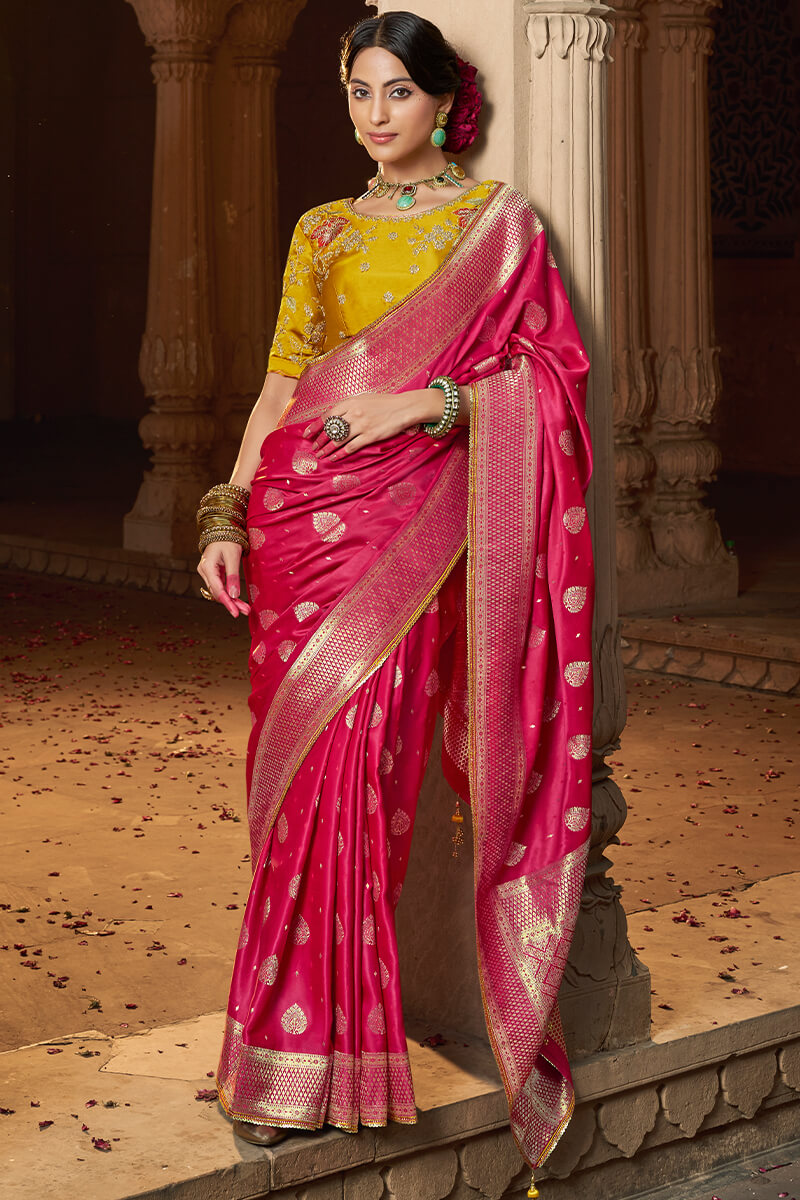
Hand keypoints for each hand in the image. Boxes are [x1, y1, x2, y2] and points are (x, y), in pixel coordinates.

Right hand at [197, 541, 250, 618]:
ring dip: (231, 600)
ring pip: (219, 591)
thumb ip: (233, 576)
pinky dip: (229, 593)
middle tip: (244, 612)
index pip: (217, 589)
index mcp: (207, 567)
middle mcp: (205, 571)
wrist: (222, 529)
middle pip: (217, 593)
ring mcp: (208, 573)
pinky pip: (220, 586)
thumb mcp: (233, 556)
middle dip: (231, 603)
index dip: (227, 602)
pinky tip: (238, 600)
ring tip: (245, 609)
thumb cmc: (228, 539)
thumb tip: (234, 595)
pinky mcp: (213, 573)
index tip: (236, 612)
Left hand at [308, 390, 429, 460]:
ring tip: (320, 455)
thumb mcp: (364, 398)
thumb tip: (335, 416)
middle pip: (330, 429)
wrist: (404, 407)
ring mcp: (361, 425)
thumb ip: (349, 406)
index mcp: (350, 402)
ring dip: (327, 448)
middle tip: (313, 447)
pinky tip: (334, 458)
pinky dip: (340, 453)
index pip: (327, 415)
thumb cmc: (385, 403)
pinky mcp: (369, 436)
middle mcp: (353, 413)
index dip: (315, 426)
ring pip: (338, 439)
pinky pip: (351, 447)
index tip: (308, 433)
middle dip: (319, 439)